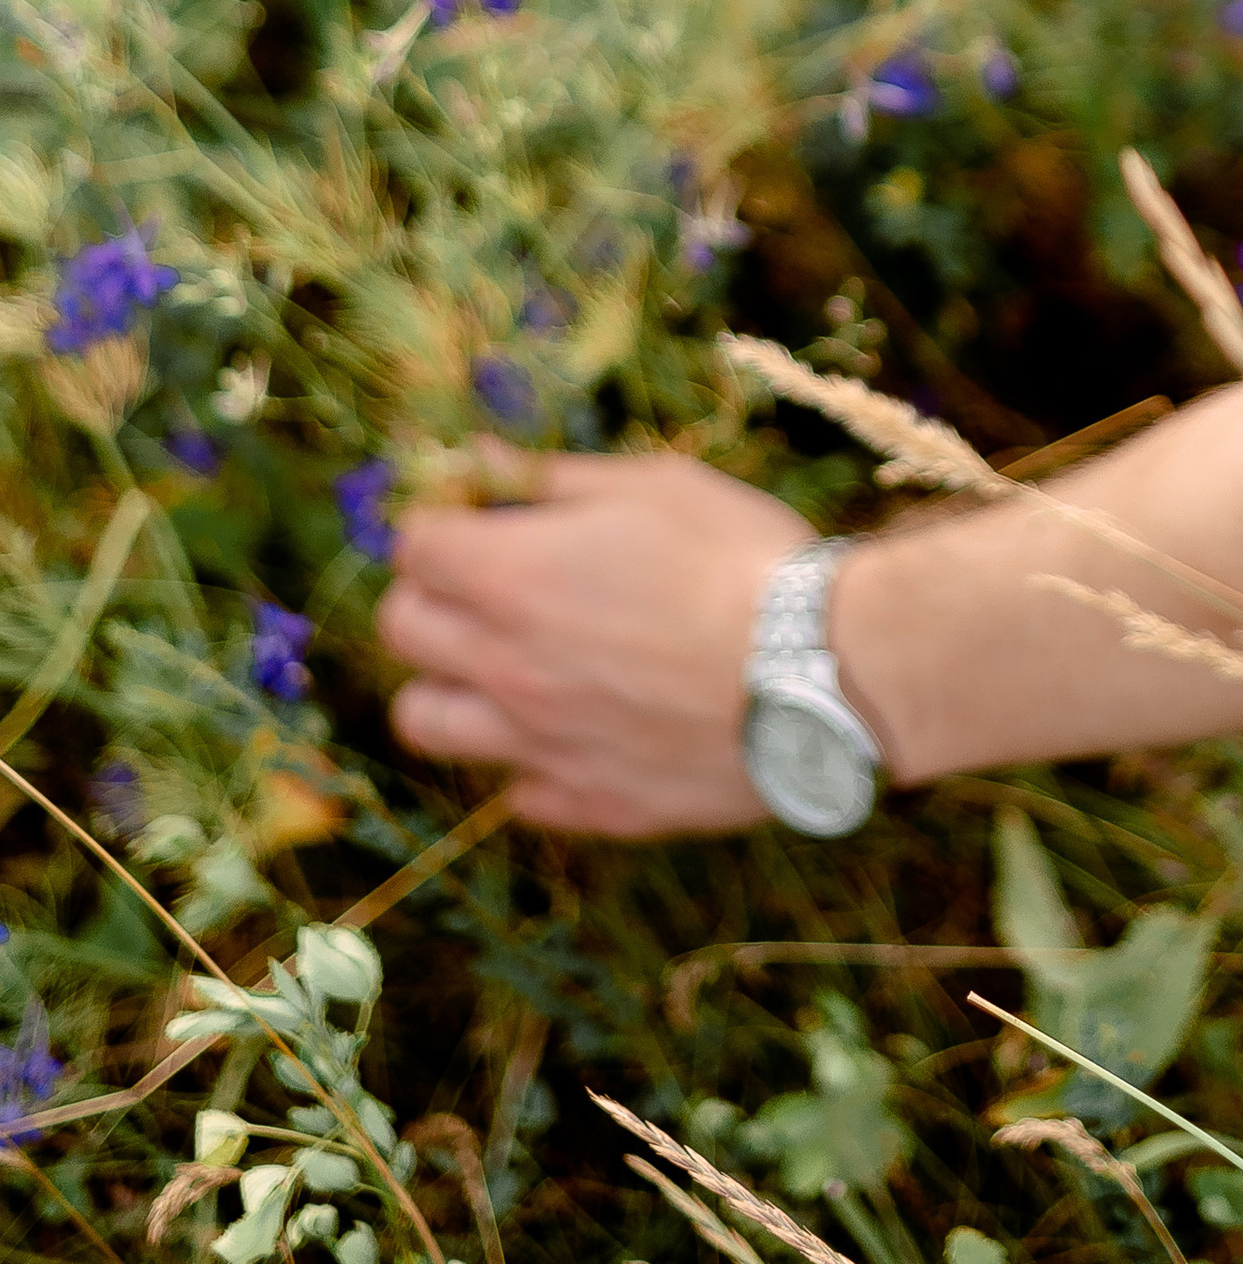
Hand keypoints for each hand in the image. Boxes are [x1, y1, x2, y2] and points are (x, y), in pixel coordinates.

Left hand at [380, 451, 806, 836]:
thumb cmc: (740, 557)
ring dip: (452, 685)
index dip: (441, 519)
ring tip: (511, 663)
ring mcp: (538, 745)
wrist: (821, 671)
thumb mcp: (652, 485)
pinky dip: (529, 759)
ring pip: (427, 722)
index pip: (412, 545)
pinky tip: (579, 725)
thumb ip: (548, 477)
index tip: (481, 513)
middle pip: (401, 632)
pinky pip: (515, 790)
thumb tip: (474, 459)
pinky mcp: (586, 803)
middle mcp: (502, 667)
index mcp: (511, 578)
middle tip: (489, 581)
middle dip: (431, 594)